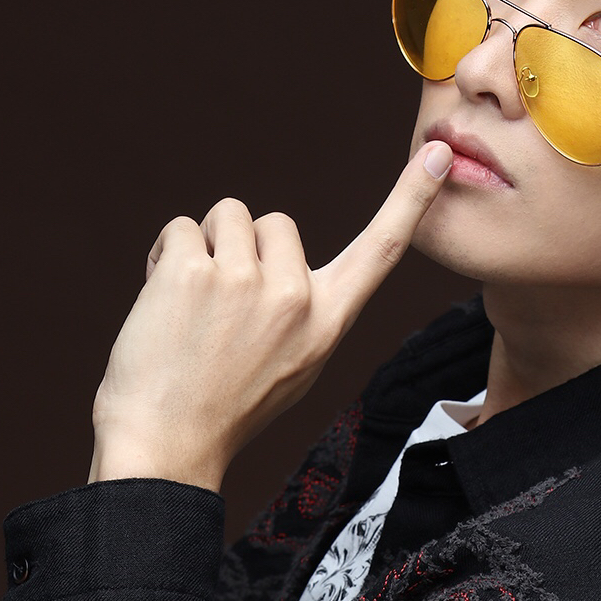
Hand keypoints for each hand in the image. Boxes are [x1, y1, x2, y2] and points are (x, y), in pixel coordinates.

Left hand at [89, 141, 454, 490]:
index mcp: (327, 324)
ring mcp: (245, 281)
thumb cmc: (224, 409)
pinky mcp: (194, 272)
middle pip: (276, 222)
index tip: (437, 153)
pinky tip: (162, 302)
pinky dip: (164, 256)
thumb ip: (304, 312)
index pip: (381, 251)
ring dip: (204, 248)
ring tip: (192, 307)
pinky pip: (182, 228)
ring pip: (227, 216)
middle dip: (244, 249)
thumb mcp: (294, 367)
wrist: (167, 446)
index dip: (411, 199)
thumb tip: (281, 259)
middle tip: (222, 310)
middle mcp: (296, 298)